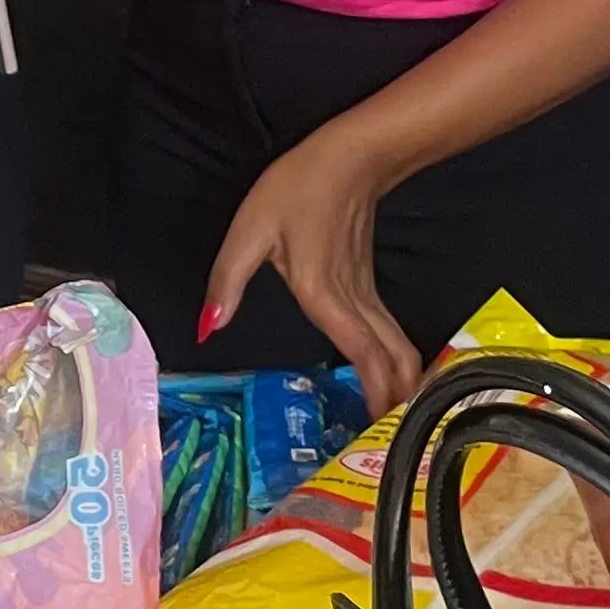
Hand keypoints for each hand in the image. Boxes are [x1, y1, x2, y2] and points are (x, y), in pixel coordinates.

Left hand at [204, 125, 424, 414]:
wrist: (352, 157)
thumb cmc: (299, 189)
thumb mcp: (250, 230)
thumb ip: (228, 282)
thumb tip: (208, 328)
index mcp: (326, 295)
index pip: (363, 358)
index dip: (377, 397)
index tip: (380, 438)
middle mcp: (356, 303)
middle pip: (393, 364)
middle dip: (398, 408)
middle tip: (393, 452)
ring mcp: (370, 296)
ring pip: (398, 352)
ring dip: (401, 390)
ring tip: (395, 430)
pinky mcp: (371, 289)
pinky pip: (391, 338)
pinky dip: (396, 367)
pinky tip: (389, 385)